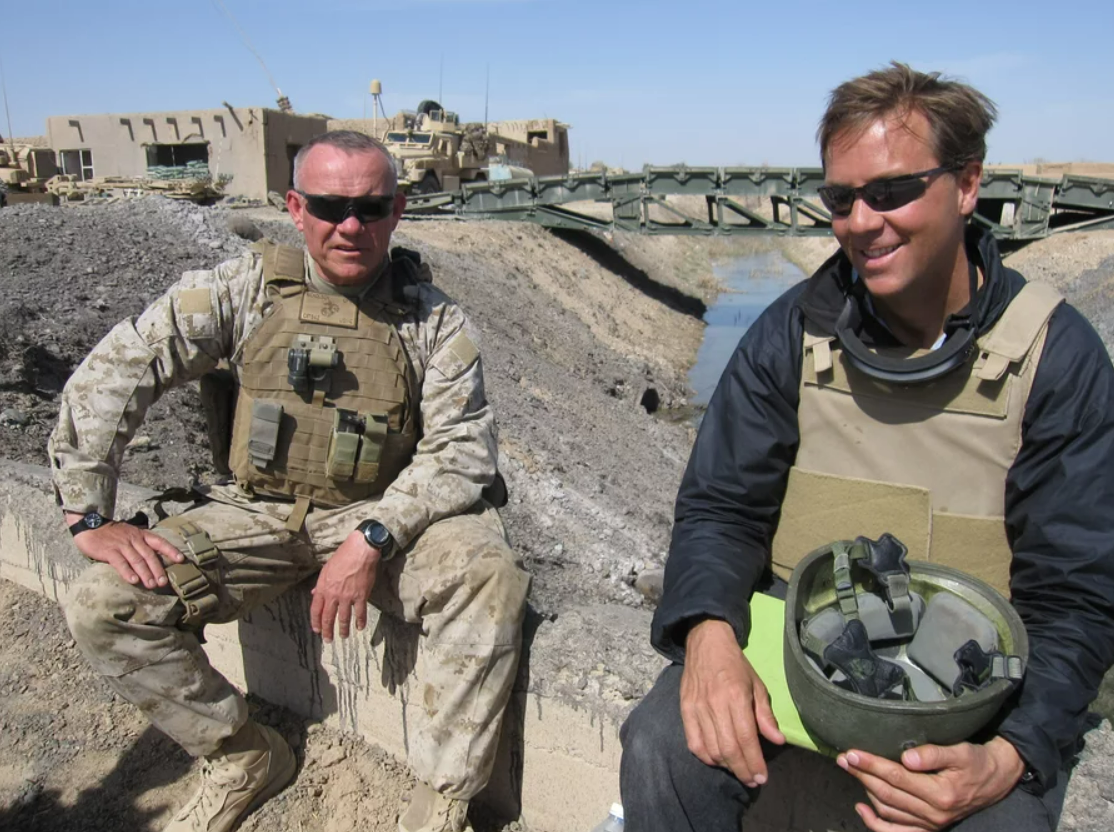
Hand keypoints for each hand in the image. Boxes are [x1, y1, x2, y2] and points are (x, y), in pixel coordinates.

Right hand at [65, 512, 184, 589]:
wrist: (90, 525)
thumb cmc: (112, 533)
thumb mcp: (131, 534)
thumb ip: (141, 544)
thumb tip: (154, 558)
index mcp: (141, 535)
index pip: (160, 542)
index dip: (171, 550)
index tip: (181, 559)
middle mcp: (134, 539)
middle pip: (149, 555)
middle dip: (158, 569)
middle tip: (163, 582)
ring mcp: (122, 545)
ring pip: (137, 560)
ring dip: (145, 574)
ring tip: (151, 585)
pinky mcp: (109, 551)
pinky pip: (120, 562)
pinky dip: (127, 572)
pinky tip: (133, 580)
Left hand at [311, 531, 379, 642]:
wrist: (359, 551)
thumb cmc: (342, 557)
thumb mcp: (326, 569)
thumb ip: (320, 584)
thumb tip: (314, 593)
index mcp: (323, 588)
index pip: (316, 609)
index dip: (315, 622)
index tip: (316, 630)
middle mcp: (333, 595)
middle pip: (328, 617)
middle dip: (327, 631)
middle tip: (328, 640)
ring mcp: (347, 597)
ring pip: (343, 618)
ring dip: (342, 629)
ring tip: (343, 636)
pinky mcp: (361, 596)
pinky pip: (360, 612)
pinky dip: (360, 621)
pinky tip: (360, 627)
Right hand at [680, 619, 785, 786]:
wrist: (706, 643)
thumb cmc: (736, 664)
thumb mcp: (757, 685)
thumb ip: (765, 714)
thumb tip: (777, 740)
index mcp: (736, 696)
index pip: (746, 738)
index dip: (754, 762)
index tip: (762, 777)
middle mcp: (715, 704)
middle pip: (728, 748)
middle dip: (742, 769)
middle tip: (752, 780)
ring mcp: (697, 707)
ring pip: (711, 748)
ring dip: (726, 765)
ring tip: (738, 769)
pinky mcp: (685, 709)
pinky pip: (694, 742)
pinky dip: (706, 756)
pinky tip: (717, 759)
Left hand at [837, 737, 1025, 830]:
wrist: (996, 780)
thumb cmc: (976, 762)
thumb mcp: (961, 752)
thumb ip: (933, 754)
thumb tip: (906, 757)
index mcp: (941, 794)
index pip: (896, 777)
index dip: (871, 765)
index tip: (852, 753)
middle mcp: (934, 814)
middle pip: (887, 794)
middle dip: (862, 775)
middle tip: (844, 759)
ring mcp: (931, 824)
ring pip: (888, 811)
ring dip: (866, 791)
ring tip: (852, 771)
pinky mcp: (929, 828)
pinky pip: (898, 831)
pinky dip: (877, 824)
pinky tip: (862, 809)